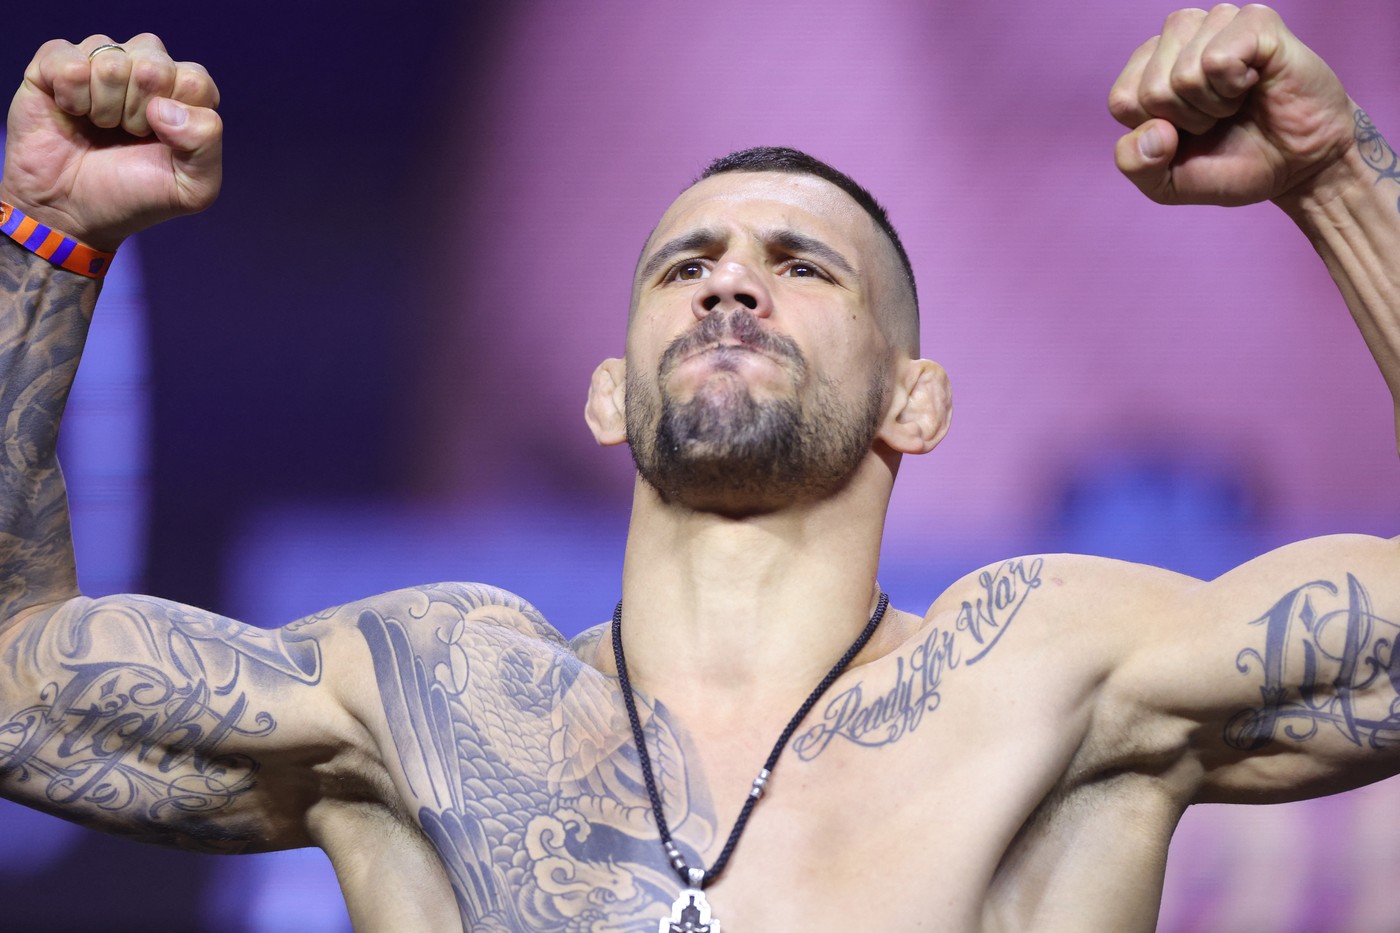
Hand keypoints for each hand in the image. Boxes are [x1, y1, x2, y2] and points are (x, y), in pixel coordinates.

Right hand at [0, 34, 221, 250]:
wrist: (71, 212)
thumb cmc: (134, 196)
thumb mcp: (193, 188)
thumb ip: (206, 144)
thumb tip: (164, 106)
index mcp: (184, 94)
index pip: (196, 80)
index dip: (177, 118)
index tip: (160, 143)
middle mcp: (145, 69)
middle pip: (155, 66)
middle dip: (140, 113)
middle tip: (127, 135)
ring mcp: (101, 62)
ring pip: (112, 61)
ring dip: (105, 108)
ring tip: (99, 126)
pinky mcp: (55, 62)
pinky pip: (70, 61)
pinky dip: (71, 95)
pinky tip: (71, 111)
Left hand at [1109, 5, 1353, 208]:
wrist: (1299, 166)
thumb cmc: (1233, 164)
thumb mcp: (1168, 184)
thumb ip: (1136, 166)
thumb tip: (1153, 130)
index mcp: (1148, 68)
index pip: (1121, 100)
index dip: (1155, 132)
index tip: (1187, 133)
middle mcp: (1178, 37)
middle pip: (1151, 90)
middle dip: (1187, 121)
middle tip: (1219, 118)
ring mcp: (1216, 22)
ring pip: (1183, 74)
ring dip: (1212, 105)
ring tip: (1234, 101)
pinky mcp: (1255, 22)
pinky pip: (1217, 60)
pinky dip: (1234, 88)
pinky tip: (1252, 83)